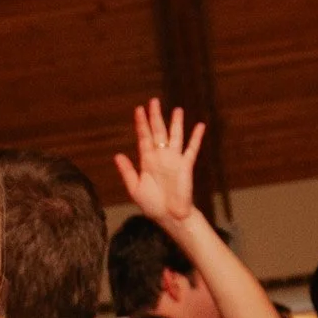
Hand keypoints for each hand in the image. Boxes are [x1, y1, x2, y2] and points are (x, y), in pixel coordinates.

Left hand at [114, 99, 205, 230]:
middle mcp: (161, 157)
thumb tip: (117, 155)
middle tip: (153, 101)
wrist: (169, 216)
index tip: (139, 109)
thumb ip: (127, 171)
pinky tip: (200, 126)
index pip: (144, 137)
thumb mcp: (135, 188)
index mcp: (147, 161)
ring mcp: (174, 160)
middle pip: (158, 132)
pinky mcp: (186, 166)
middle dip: (155, 117)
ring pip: (175, 136)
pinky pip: (192, 149)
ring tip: (177, 109)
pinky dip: (196, 137)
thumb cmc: (152, 205)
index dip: (141, 123)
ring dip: (176, 123)